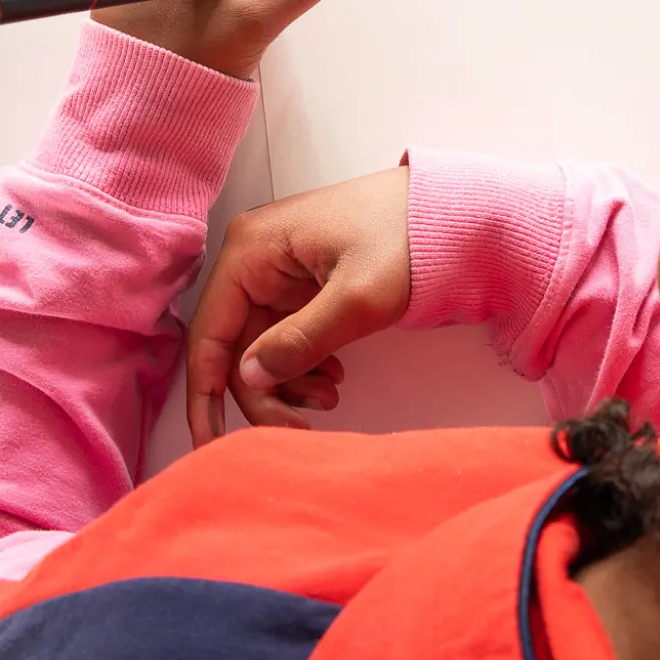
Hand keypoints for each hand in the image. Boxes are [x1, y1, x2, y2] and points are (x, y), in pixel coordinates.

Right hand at [186, 166, 411, 443]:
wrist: (453, 215)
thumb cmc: (409, 237)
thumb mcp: (356, 298)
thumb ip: (300, 341)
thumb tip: (249, 378)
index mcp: (252, 249)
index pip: (210, 334)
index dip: (206, 395)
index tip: (212, 444)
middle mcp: (256, 257)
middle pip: (236, 347)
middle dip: (264, 394)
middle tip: (299, 428)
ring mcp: (280, 271)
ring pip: (262, 347)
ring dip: (288, 383)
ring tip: (330, 397)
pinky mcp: (304, 283)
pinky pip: (288, 336)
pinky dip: (305, 365)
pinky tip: (335, 376)